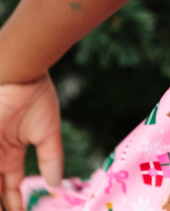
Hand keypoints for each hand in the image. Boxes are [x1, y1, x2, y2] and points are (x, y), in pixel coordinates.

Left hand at [0, 74, 62, 210]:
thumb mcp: (46, 132)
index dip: (16, 204)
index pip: (11, 187)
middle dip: (5, 205)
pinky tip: (1, 200)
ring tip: (5, 210)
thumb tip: (57, 182)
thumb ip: (52, 157)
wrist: (19, 77)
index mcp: (11, 153)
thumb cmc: (35, 98)